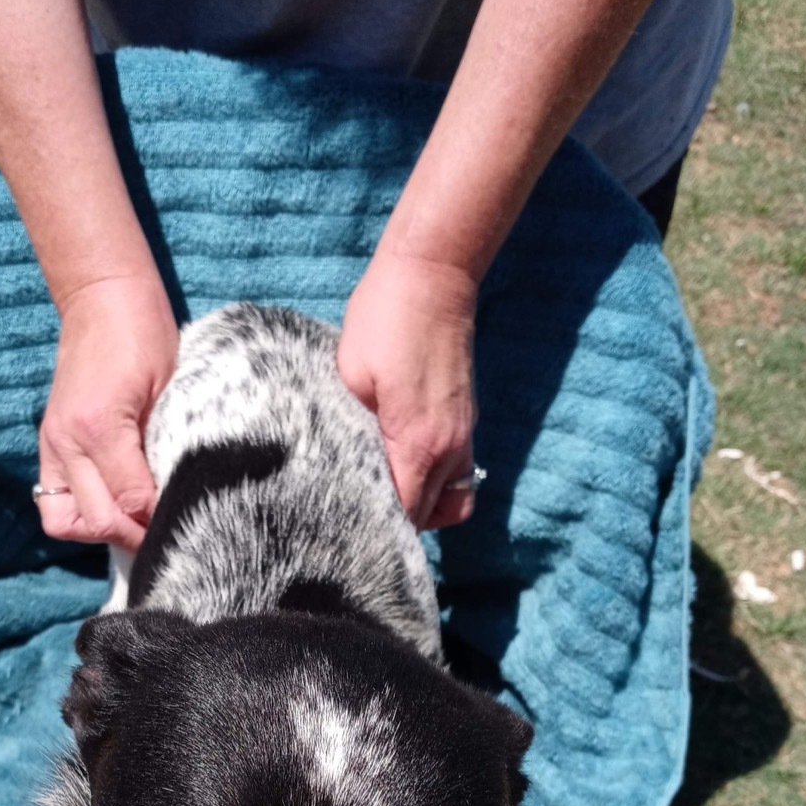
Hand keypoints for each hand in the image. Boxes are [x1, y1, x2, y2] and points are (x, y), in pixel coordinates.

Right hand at [37, 272, 178, 551]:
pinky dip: (82, 513)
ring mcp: (52, 444)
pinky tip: (112, 506)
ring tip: (134, 523)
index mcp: (100, 426)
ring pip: (64, 521)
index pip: (131, 501)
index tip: (187, 522)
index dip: (160, 520)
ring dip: (101, 530)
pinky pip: (54, 502)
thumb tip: (173, 497)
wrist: (102, 296)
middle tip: (166, 533)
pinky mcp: (49, 443)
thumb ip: (165, 448)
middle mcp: (67, 441)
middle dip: (134, 536)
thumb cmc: (145, 336)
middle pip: (97, 520)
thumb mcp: (168, 391)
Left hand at [338, 250, 479, 528]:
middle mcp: (449, 448)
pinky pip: (455, 475)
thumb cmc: (384, 320)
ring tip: (382, 497)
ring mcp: (463, 435)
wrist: (432, 275)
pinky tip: (402, 470)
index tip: (343, 529)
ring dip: (418, 508)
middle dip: (394, 524)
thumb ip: (351, 434)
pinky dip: (433, 485)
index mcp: (418, 443)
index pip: (402, 516)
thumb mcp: (350, 380)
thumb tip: (340, 469)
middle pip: (427, 517)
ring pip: (448, 501)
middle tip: (353, 518)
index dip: (373, 529)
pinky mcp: (465, 421)